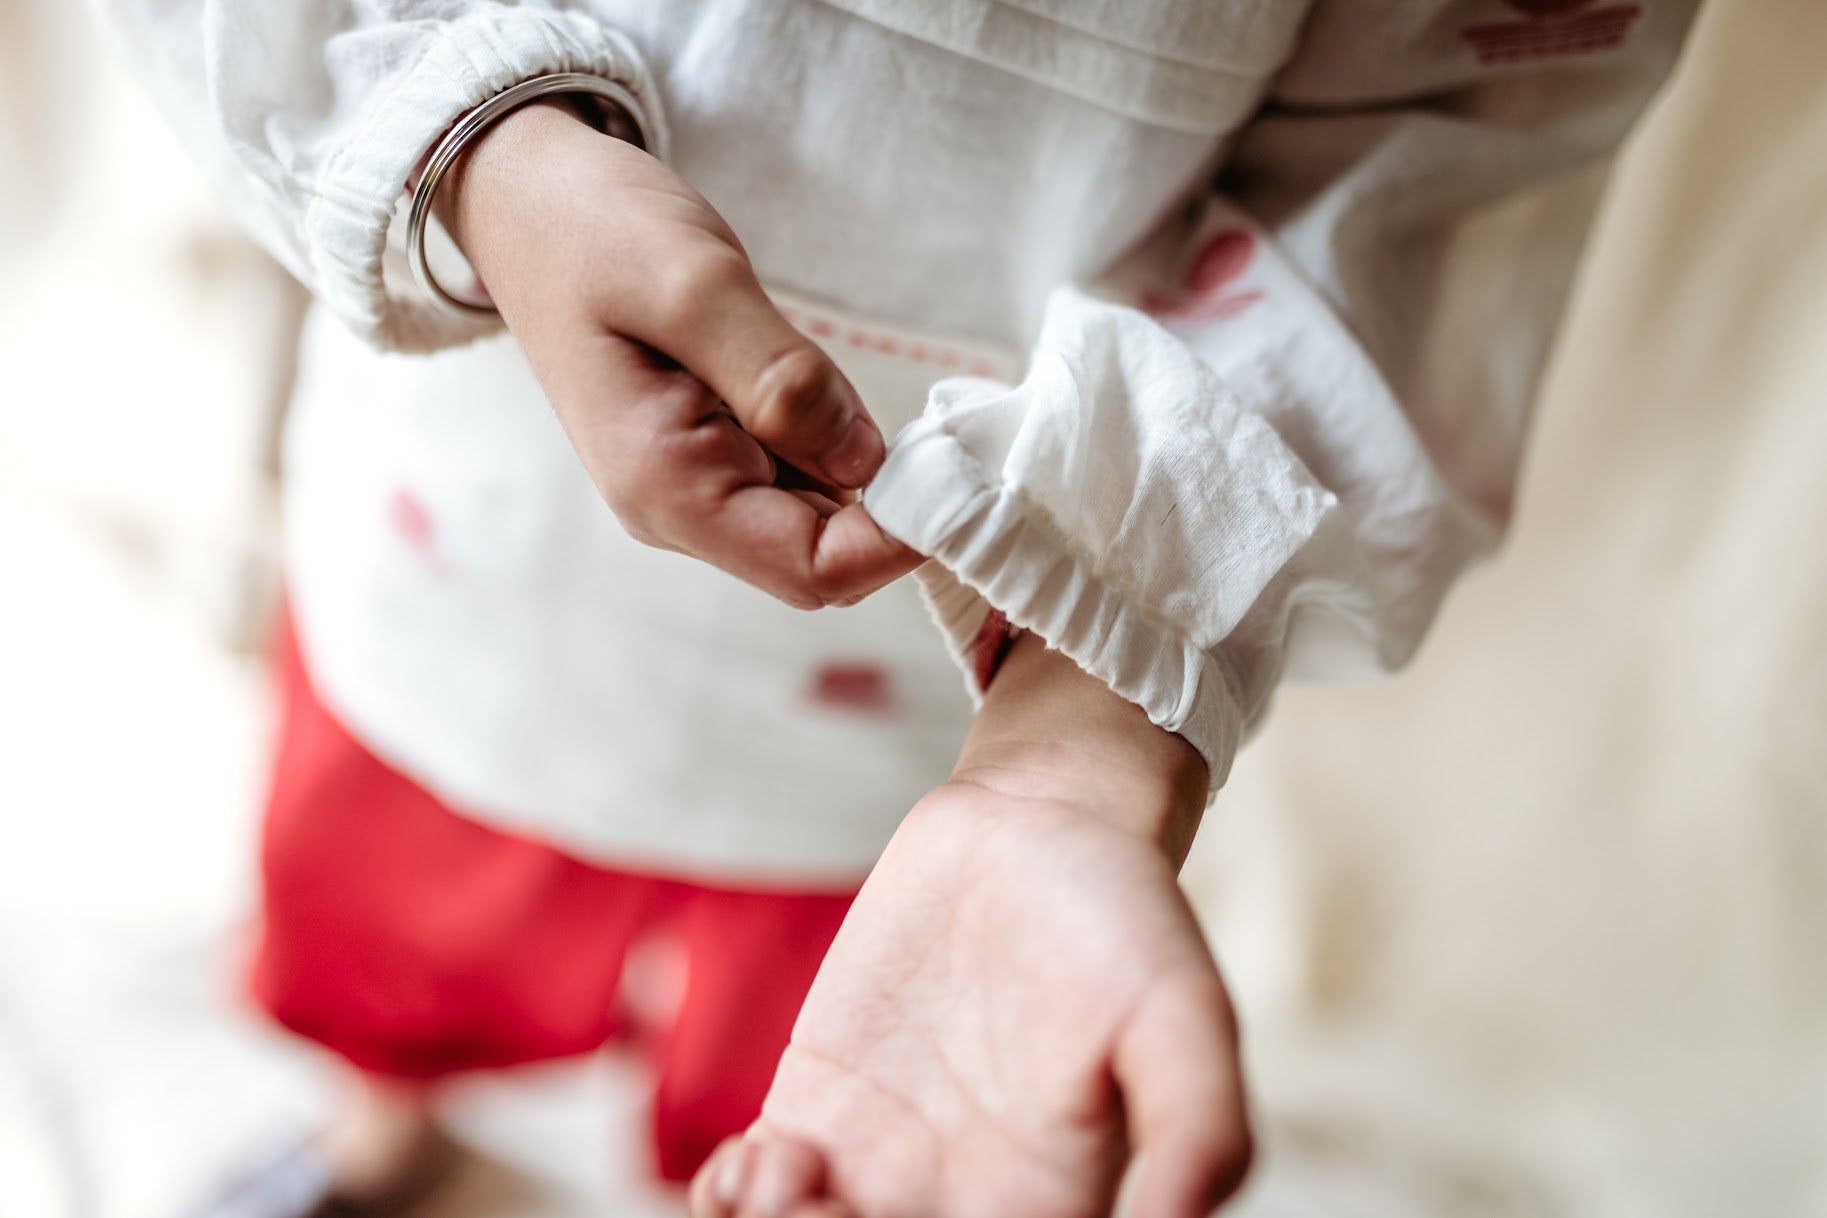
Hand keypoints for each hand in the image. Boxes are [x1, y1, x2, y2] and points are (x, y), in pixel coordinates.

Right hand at [440, 101, 919, 608]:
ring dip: (871, 479)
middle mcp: (678, 507)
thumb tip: (862, 459)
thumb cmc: (588, 229)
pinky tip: (844, 394)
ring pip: (815, 520)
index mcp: (665, 486)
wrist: (522, 197)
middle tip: (948, 432)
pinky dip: (838, 448)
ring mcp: (692, 482)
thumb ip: (779, 376)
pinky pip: (795, 476)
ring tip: (903, 406)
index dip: (896, 540)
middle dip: (893, 511)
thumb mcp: (693, 283)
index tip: (955, 474)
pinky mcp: (709, 449)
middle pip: (820, 558)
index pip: (811, 569)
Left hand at [689, 639, 1251, 1217]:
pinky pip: (761, 1192)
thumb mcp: (1182, 1012)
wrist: (1039, 819)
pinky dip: (736, 1202)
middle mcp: (961, 1200)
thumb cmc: (1126, 915)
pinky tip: (757, 1160)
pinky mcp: (823, 1103)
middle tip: (823, 1203)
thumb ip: (1197, 1128)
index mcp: (1050, 1209)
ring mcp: (883, 1160)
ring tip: (788, 1168)